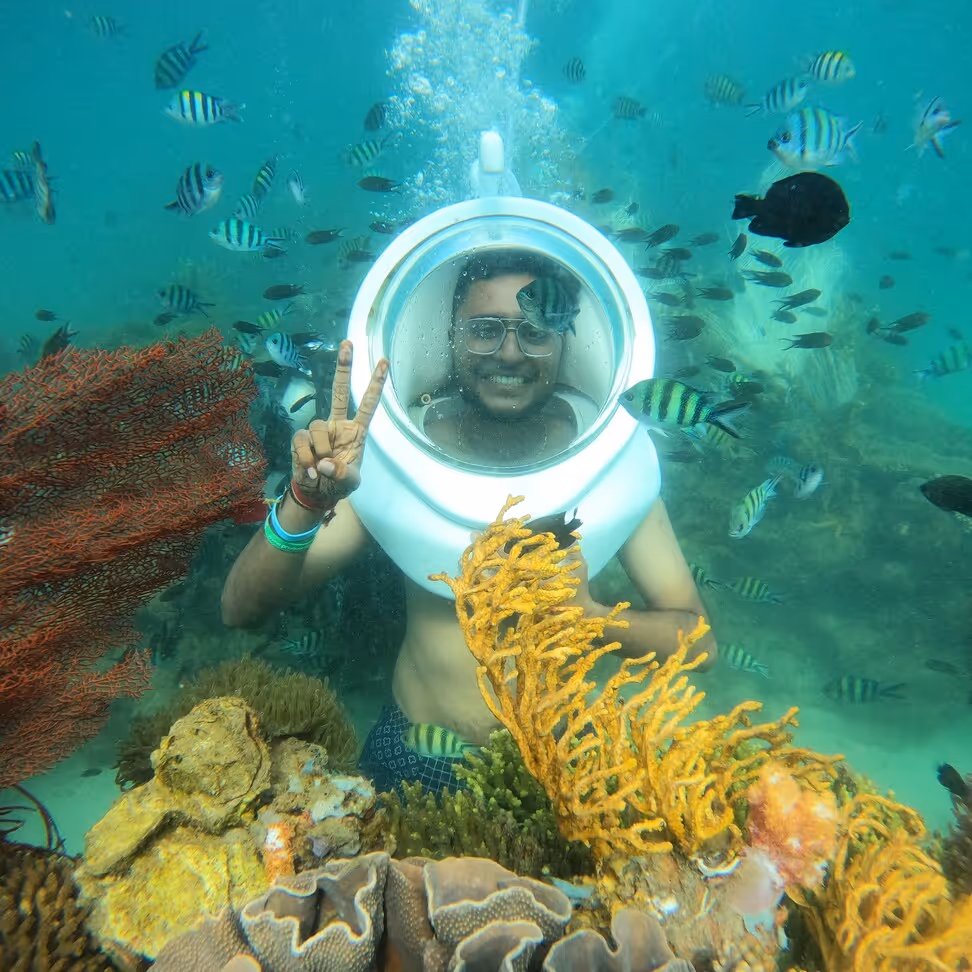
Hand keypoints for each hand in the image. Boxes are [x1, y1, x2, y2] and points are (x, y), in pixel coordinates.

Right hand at [291, 340, 388, 505]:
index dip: (376, 384)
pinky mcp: (302, 438)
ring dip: (321, 449)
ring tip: (322, 467)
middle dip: (343, 367)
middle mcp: (338, 424)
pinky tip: (311, 470)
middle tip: (348, 344)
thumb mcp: (350, 483)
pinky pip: (302, 440)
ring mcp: (320, 430)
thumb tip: (325, 463)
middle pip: (339, 390)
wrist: (318, 493)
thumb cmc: (339, 483)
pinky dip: (306, 457)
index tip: (384, 362)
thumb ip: (342, 474)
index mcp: (356, 431)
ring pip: (318, 426)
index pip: (368, 403)